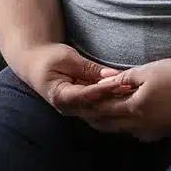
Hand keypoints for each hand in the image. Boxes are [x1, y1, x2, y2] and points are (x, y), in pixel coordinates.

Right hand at [16, 43, 131, 120]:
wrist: (34, 63)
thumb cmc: (48, 57)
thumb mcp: (67, 58)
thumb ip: (89, 68)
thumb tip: (112, 75)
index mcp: (60, 96)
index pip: (86, 96)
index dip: (104, 90)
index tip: (120, 83)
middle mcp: (68, 108)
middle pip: (96, 108)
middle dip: (115, 101)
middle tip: (135, 92)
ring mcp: (75, 111)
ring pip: (100, 112)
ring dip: (117, 105)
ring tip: (136, 96)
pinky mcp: (82, 108)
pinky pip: (99, 109)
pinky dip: (113, 105)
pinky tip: (128, 99)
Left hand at [81, 58, 170, 141]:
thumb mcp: (147, 71)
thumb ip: (124, 78)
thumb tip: (105, 83)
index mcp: (134, 107)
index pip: (104, 110)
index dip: (90, 106)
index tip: (78, 103)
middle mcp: (141, 123)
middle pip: (111, 125)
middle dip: (96, 119)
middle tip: (83, 113)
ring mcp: (154, 130)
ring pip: (125, 131)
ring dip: (112, 124)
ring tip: (101, 118)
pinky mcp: (164, 131)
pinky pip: (141, 133)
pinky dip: (130, 128)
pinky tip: (130, 123)